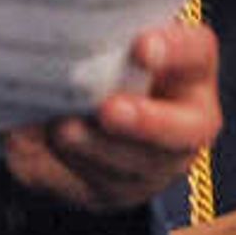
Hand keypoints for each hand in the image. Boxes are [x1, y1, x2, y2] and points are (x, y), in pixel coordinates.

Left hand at [2, 24, 224, 212]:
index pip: (195, 52)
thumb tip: (59, 51)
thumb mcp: (104, 41)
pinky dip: (60, 167)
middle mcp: (187, 122)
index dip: (173, 50)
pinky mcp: (114, 193)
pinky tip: (40, 144)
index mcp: (191, 68)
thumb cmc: (96, 61)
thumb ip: (95, 41)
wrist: (74, 108)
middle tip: (109, 110)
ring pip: (133, 169)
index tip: (142, 47)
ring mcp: (154, 166)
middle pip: (183, 131)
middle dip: (146, 122)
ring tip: (60, 129)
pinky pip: (89, 187)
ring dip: (93, 148)